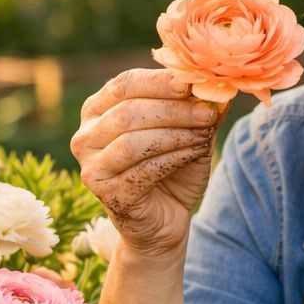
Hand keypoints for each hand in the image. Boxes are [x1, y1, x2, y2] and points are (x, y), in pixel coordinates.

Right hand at [71, 69, 224, 258]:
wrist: (163, 221)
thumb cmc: (171, 170)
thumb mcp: (187, 133)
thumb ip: (197, 110)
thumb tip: (217, 88)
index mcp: (98, 110)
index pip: (124, 84)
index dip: (157, 81)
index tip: (189, 82)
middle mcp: (86, 137)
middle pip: (128, 112)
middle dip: (172, 110)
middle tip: (206, 112)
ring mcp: (92, 167)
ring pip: (133, 142)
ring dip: (174, 135)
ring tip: (204, 133)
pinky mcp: (107, 194)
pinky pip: (142, 170)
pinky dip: (174, 158)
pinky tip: (195, 152)